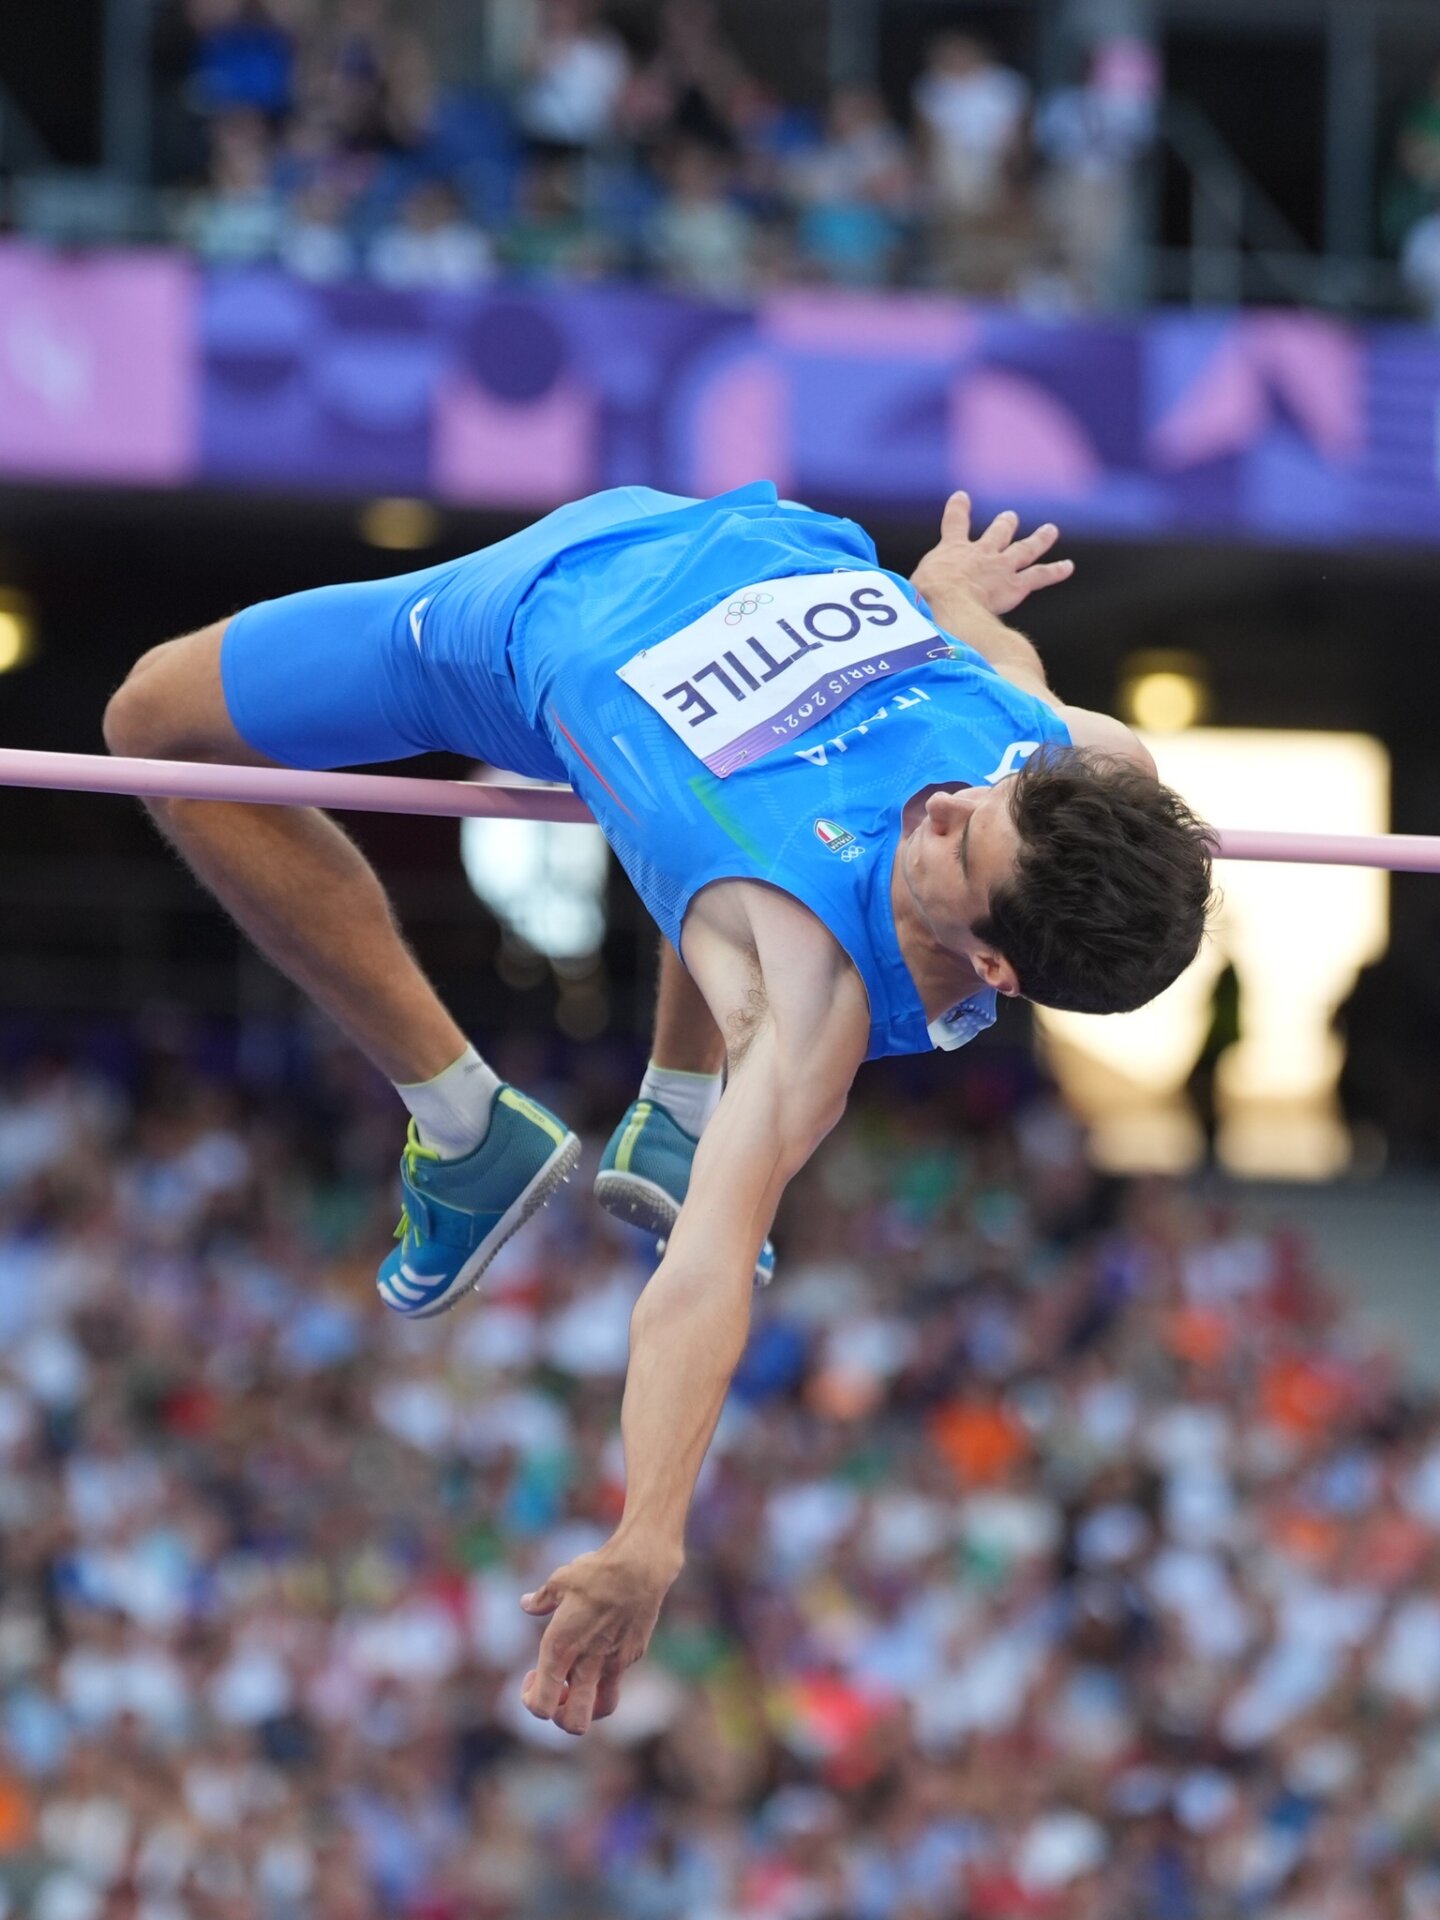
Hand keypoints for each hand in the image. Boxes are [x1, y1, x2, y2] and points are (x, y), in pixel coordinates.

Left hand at [519, 1543, 677, 1735]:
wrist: (641, 1566)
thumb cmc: (596, 1572)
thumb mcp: (559, 1581)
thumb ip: (540, 1600)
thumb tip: (526, 1604)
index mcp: (560, 1648)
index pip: (541, 1705)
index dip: (530, 1700)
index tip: (531, 1677)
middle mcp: (586, 1663)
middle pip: (573, 1723)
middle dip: (560, 1717)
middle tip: (557, 1691)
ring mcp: (613, 1662)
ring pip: (601, 1709)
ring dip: (587, 1704)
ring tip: (578, 1680)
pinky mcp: (633, 1654)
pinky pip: (616, 1676)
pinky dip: (605, 1671)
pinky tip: (602, 1642)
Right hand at [912, 491, 1073, 618]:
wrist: (949, 604)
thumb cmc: (925, 598)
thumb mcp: (910, 586)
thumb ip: (911, 587)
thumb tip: (897, 600)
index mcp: (952, 550)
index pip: (954, 523)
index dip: (958, 509)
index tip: (961, 497)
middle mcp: (981, 553)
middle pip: (996, 533)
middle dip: (1004, 525)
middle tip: (1010, 516)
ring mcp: (1001, 567)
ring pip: (1025, 549)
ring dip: (1039, 539)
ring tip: (1050, 530)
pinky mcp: (1015, 585)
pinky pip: (1039, 576)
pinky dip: (1054, 571)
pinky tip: (1067, 566)